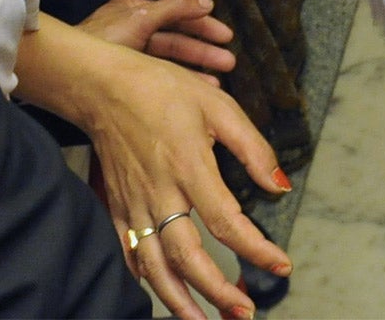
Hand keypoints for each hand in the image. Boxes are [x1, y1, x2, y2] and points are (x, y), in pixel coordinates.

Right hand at [28, 20, 292, 319]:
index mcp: (189, 166)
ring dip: (180, 300)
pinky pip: (131, 255)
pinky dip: (148, 280)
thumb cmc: (164, 91)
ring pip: (155, 267)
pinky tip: (166, 293)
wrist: (103, 87)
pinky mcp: (116, 208)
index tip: (280, 265)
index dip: (256, 249)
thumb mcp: (219, 105)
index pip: (226, 221)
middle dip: (216, 291)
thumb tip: (281, 186)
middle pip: (187, 257)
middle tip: (244, 312)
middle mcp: (159, 193)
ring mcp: (134, 205)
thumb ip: (253, 148)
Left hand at [77, 0, 237, 74]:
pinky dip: (176, 83)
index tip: (227, 36)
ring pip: (169, 62)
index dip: (204, 24)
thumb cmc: (101, 41)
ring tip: (218, 82)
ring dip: (194, 71)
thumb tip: (206, 1)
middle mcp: (135, 31)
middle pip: (176, 39)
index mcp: (136, 11)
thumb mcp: (138, 19)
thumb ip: (173, 8)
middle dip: (203, 51)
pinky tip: (193, 93)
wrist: (62, 74)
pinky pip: (157, 78)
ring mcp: (129, 56)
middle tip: (230, 63)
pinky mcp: (124, 77)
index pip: (177, 14)